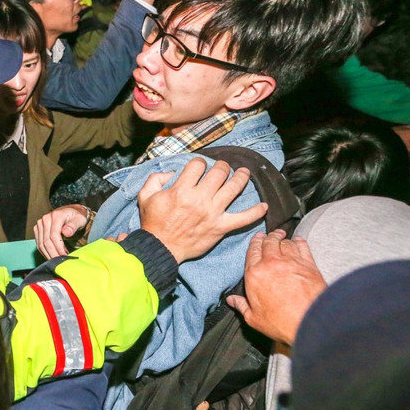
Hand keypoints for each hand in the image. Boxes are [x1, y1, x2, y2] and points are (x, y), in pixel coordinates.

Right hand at [34, 204, 91, 258]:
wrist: (70, 213)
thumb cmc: (76, 217)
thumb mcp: (79, 220)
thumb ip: (73, 225)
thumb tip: (66, 232)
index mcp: (55, 216)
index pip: (54, 236)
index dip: (59, 248)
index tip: (65, 256)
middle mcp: (45, 219)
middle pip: (46, 241)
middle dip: (54, 254)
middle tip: (61, 262)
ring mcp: (40, 224)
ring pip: (41, 244)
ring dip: (49, 254)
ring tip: (58, 260)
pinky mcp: (37, 229)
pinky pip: (39, 244)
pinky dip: (45, 252)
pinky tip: (52, 256)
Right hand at [138, 158, 267, 262]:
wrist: (161, 247)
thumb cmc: (153, 222)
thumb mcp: (145, 196)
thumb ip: (155, 179)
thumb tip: (170, 173)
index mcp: (181, 190)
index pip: (198, 165)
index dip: (200, 162)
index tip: (200, 166)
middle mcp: (200, 199)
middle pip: (218, 173)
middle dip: (222, 166)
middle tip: (222, 167)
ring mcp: (213, 213)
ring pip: (233, 188)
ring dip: (241, 177)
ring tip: (244, 172)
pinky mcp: (221, 227)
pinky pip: (243, 218)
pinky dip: (256, 212)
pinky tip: (264, 206)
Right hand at [228, 231, 326, 344]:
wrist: (310, 322)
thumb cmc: (281, 322)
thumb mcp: (254, 318)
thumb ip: (241, 306)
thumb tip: (231, 300)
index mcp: (254, 275)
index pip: (252, 252)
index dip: (255, 243)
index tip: (257, 238)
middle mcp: (271, 264)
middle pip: (269, 243)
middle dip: (268, 237)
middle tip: (270, 234)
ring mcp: (291, 262)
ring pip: (285, 243)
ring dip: (283, 239)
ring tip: (283, 236)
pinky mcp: (308, 264)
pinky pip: (302, 247)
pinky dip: (299, 242)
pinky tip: (298, 240)